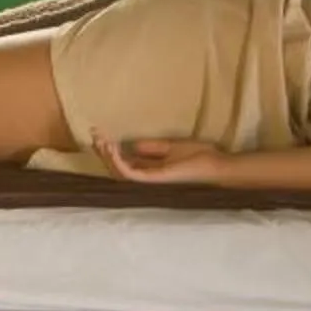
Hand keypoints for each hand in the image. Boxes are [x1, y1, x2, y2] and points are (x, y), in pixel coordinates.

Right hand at [94, 133, 233, 184]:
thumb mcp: (170, 147)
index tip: (99, 132)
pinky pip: (130, 173)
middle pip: (117, 168)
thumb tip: (131, 144)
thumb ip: (151, 147)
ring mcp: (150, 179)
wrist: (216, 165)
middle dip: (103, 152)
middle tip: (94, 134)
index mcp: (150, 168)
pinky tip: (112, 148)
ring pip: (119, 172)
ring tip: (101, 140)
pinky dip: (118, 161)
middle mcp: (146, 176)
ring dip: (107, 156)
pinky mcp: (155, 179)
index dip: (109, 148)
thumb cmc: (199, 157)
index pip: (122, 161)